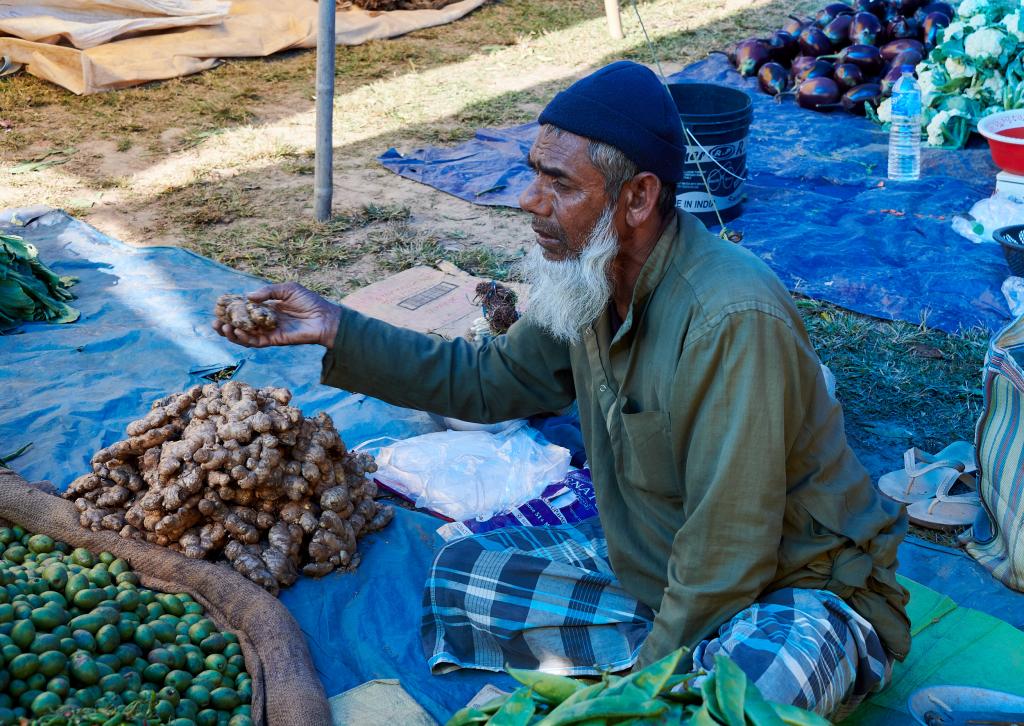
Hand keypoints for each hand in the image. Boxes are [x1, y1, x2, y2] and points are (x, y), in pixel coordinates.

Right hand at [212, 282, 341, 348]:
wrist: (325, 318)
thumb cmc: (310, 301)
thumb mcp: (288, 289)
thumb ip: (268, 292)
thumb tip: (247, 296)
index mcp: (267, 307)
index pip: (244, 308)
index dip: (231, 308)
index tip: (219, 306)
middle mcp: (266, 320)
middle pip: (241, 324)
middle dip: (226, 324)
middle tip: (214, 321)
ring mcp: (269, 331)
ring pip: (245, 335)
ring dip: (231, 333)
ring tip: (221, 328)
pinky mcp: (275, 341)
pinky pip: (256, 342)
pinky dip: (245, 339)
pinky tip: (236, 333)